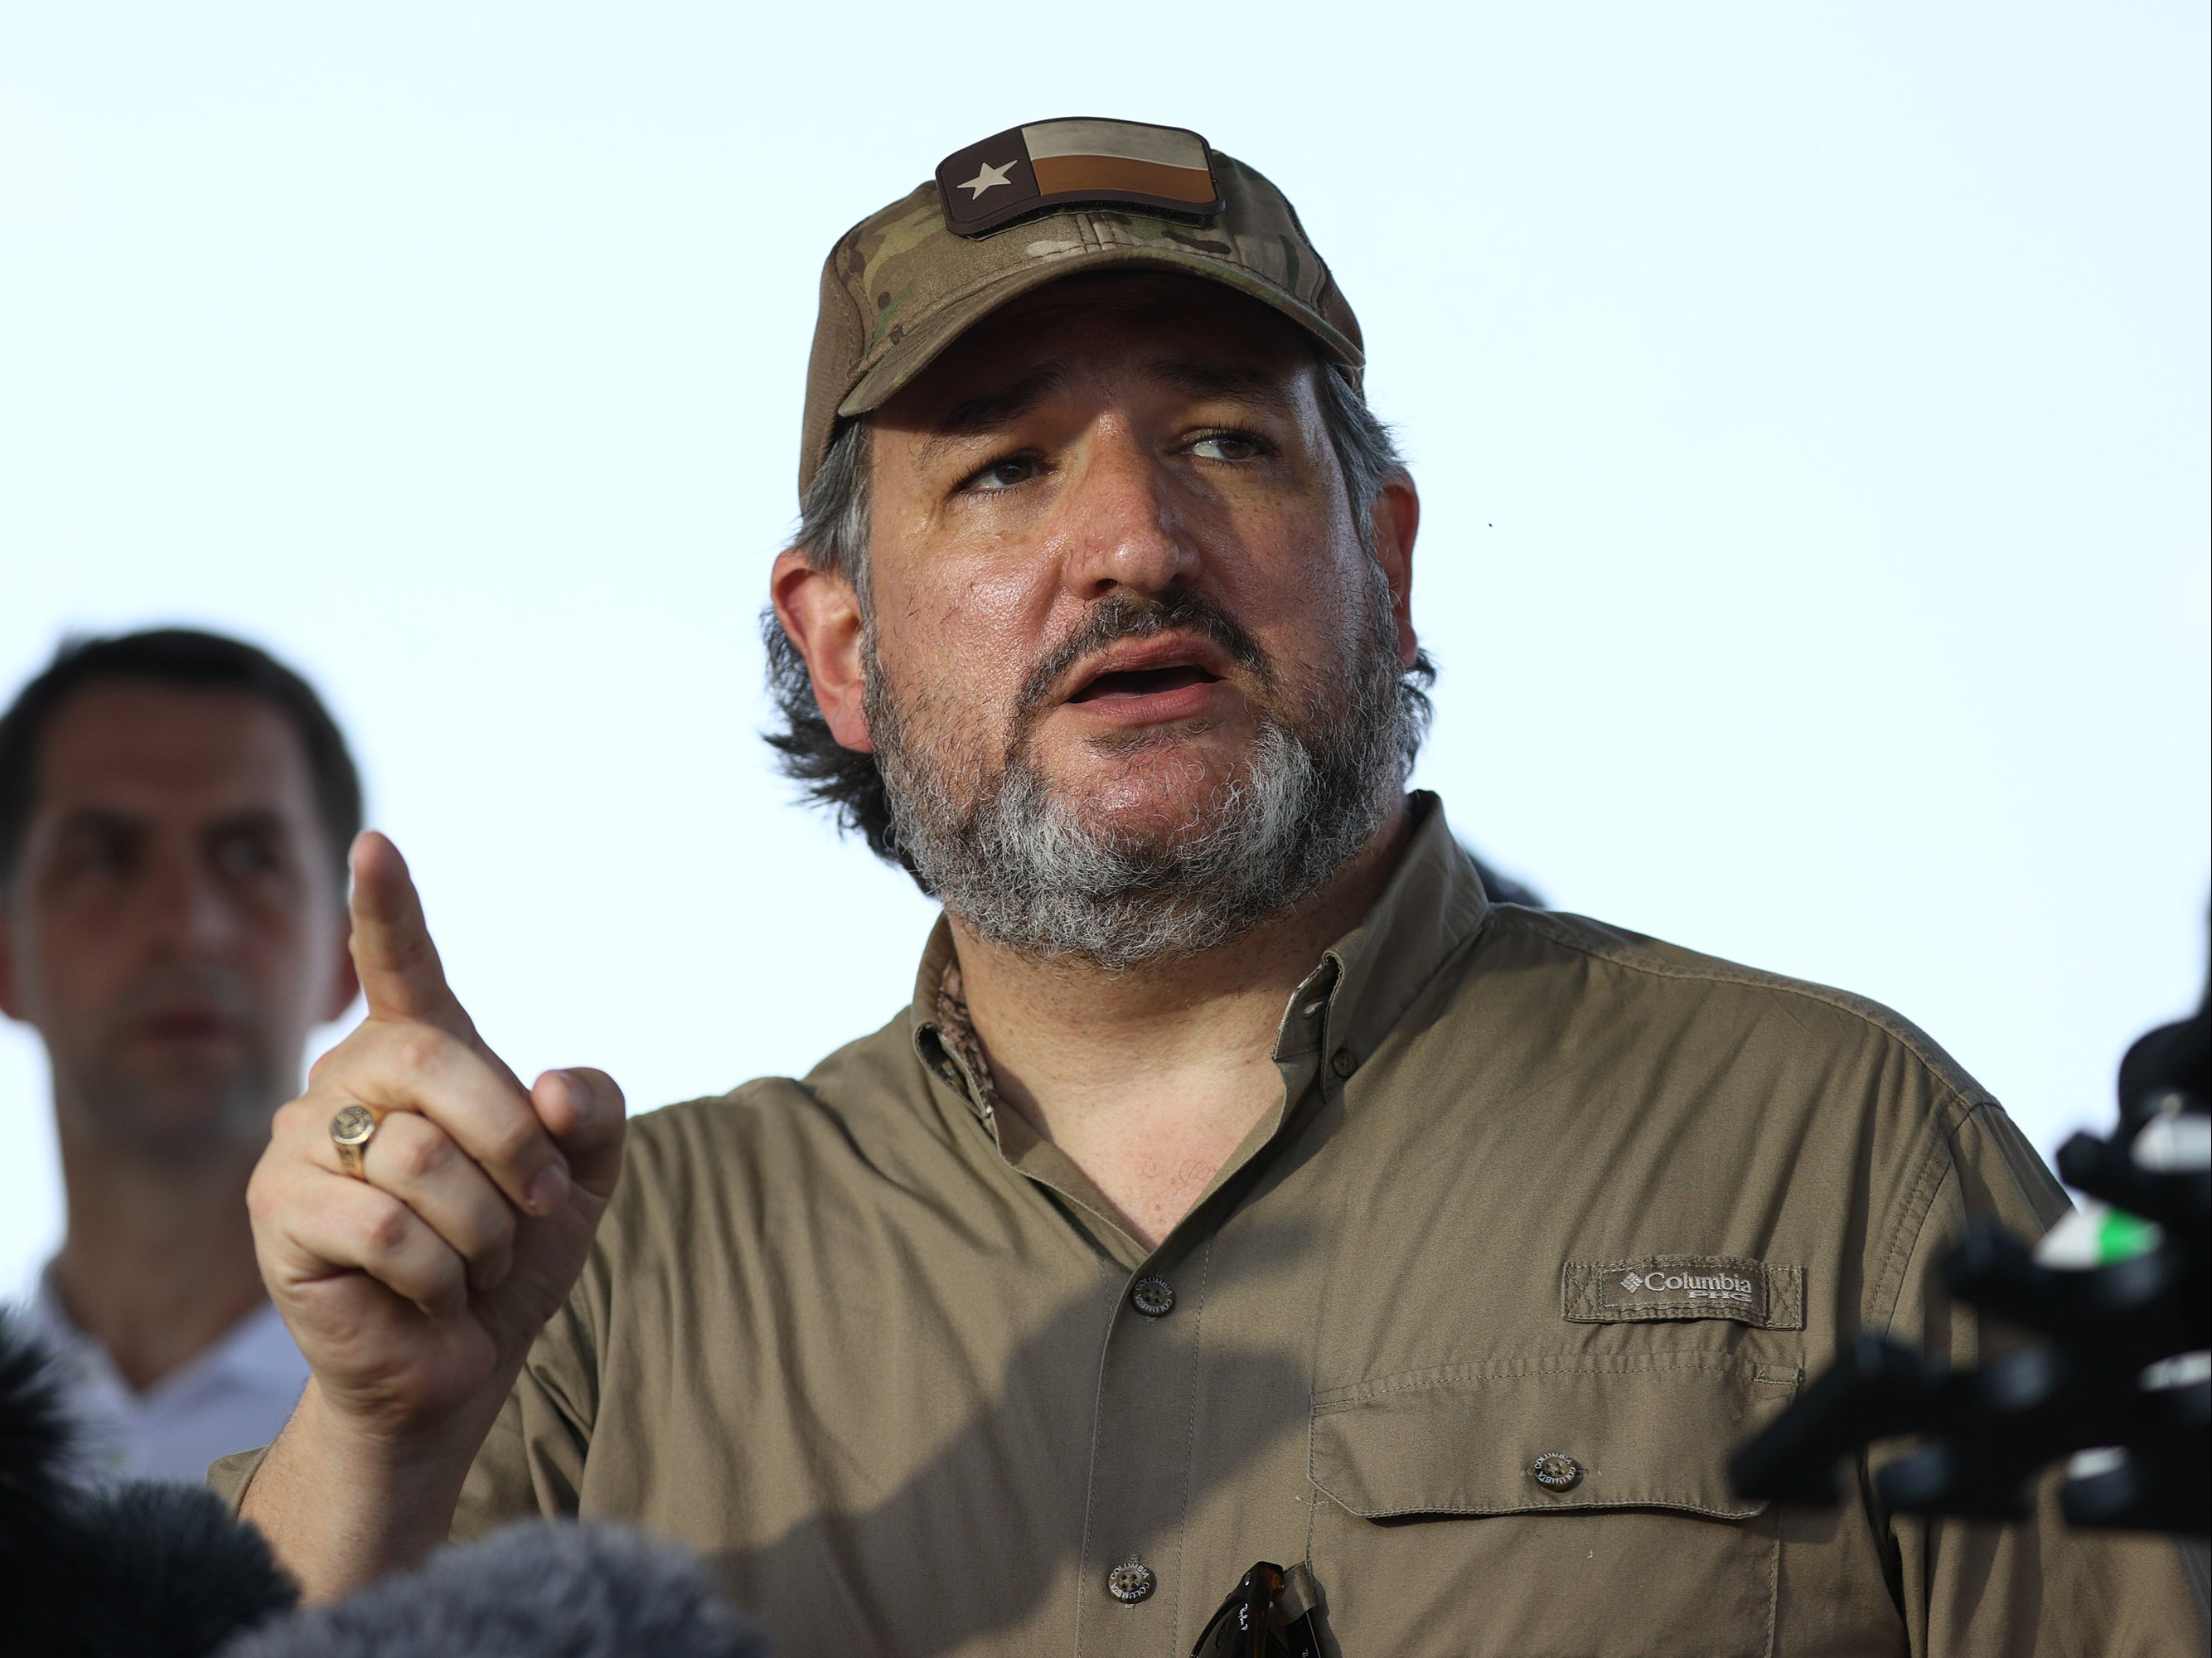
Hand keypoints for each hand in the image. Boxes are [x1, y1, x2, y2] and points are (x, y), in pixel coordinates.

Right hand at [248, 831, 623, 1450]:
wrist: (461, 1360)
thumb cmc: (512, 1255)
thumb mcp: (584, 1176)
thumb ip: (595, 1113)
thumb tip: (553, 1085)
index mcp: (421, 1052)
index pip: (400, 962)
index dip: (390, 906)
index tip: (376, 846)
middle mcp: (348, 1080)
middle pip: (441, 1064)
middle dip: (515, 1145)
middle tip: (539, 1203)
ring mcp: (300, 1143)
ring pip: (421, 1158)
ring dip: (483, 1228)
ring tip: (471, 1262)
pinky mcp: (278, 1214)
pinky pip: (386, 1228)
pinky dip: (440, 1274)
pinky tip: (429, 1294)